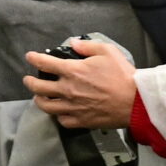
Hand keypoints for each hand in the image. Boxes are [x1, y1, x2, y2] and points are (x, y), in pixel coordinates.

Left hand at [22, 39, 136, 130]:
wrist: (136, 102)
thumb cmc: (122, 76)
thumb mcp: (107, 52)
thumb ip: (87, 46)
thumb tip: (73, 44)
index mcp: (72, 71)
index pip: (44, 63)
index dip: (33, 59)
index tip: (30, 57)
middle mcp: (68, 89)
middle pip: (38, 87)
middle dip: (29, 82)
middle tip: (28, 80)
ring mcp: (73, 107)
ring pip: (46, 106)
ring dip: (39, 100)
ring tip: (38, 97)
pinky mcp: (81, 121)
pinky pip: (62, 120)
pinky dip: (58, 116)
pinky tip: (59, 112)